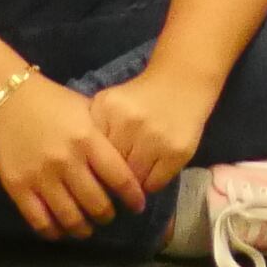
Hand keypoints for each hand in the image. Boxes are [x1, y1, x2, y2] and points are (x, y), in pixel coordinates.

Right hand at [0, 72, 147, 238]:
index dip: (132, 197)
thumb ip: (103, 137)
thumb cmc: (52, 101)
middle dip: (106, 215)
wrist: (8, 97)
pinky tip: (59, 231)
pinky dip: (53, 231)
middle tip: (108, 217)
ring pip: (69, 218)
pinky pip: (39, 220)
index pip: (120, 177)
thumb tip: (126, 165)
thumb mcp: (85, 110)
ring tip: (86, 229)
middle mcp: (67, 161)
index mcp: (87, 139)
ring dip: (82, 229)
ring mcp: (41, 176)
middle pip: (96, 204)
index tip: (137, 206)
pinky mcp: (18, 187)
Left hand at [86, 62, 218, 200]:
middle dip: (113, 175)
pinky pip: (154, 184)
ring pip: (133, 181)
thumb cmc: (139, 97)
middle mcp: (131, 122)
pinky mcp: (177, 152)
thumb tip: (85, 171)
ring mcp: (156, 138)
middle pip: (112, 169)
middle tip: (117, 174)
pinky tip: (152, 170)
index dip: (93, 164)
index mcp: (108, 109)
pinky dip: (150, 183)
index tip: (97, 170)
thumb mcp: (109, 104)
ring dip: (133, 182)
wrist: (181, 81)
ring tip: (135, 172)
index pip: (91, 153)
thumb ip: (94, 130)